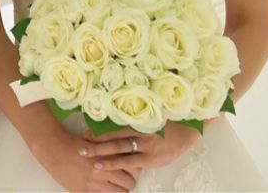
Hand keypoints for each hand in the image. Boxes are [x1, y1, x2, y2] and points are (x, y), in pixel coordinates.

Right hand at [31, 130, 139, 191]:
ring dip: (118, 190)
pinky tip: (102, 189)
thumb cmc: (74, 142)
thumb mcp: (94, 139)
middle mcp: (103, 173)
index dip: (133, 170)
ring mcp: (94, 185)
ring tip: (113, 186)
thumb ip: (110, 145)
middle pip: (129, 184)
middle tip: (123, 179)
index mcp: (107, 158)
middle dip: (128, 182)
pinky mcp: (84, 192)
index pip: (133, 169)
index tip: (130, 168)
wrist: (53, 150)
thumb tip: (127, 148)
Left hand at [79, 122, 200, 174]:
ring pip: (118, 148)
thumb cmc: (167, 121)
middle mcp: (140, 131)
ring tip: (84, 153)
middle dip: (95, 138)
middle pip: (113, 135)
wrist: (187, 133)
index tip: (84, 127)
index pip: (115, 122)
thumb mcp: (152, 112)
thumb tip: (115, 102)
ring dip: (100, 151)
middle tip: (79, 141)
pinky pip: (128, 162)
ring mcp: (144, 146)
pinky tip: (101, 166)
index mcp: (139, 119)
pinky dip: (114, 164)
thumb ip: (136, 112)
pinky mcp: (149, 159)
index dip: (99, 125)